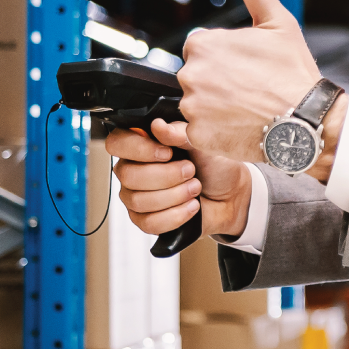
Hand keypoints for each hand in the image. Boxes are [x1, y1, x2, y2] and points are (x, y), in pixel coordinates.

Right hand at [106, 119, 250, 238]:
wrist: (231, 195)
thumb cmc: (215, 166)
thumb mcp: (202, 143)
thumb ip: (180, 133)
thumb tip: (158, 125)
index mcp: (143, 145)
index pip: (117, 143)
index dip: (138, 149)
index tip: (167, 153)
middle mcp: (134, 170)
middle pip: (127, 175)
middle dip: (166, 175)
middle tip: (191, 171)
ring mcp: (136, 196)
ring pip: (138, 200)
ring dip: (174, 195)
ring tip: (195, 188)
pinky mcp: (146, 220)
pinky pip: (149, 222)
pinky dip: (175, 215)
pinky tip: (191, 206)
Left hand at [178, 0, 325, 168]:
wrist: (308, 121)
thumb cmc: (295, 72)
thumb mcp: (277, 22)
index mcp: (204, 44)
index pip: (199, 49)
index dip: (224, 58)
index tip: (246, 68)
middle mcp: (191, 74)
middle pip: (194, 76)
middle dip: (216, 82)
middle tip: (248, 90)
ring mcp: (192, 107)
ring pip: (193, 103)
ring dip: (212, 106)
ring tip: (245, 109)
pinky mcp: (197, 135)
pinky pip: (186, 131)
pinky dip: (203, 130)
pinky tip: (231, 126)